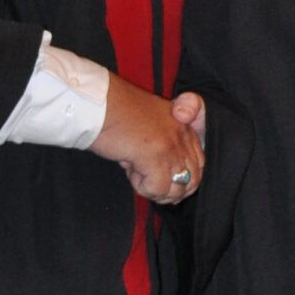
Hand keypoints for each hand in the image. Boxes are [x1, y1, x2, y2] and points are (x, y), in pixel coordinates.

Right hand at [91, 75, 204, 203]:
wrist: (96, 103)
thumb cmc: (114, 115)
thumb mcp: (148, 127)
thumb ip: (161, 148)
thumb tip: (158, 178)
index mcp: (183, 125)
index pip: (198, 165)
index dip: (180, 180)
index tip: (157, 178)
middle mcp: (182, 135)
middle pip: (192, 181)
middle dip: (169, 191)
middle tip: (146, 181)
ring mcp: (171, 145)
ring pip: (177, 189)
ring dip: (155, 190)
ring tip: (136, 173)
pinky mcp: (156, 155)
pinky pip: (158, 189)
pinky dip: (143, 188)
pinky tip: (130, 170)